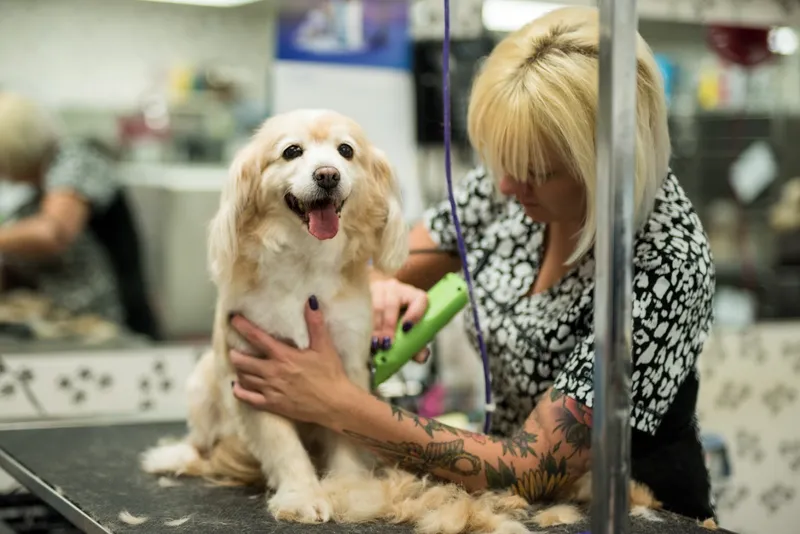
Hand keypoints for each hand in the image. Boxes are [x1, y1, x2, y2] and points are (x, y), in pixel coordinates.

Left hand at [227, 296, 355, 425]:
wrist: (335, 404)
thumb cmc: (330, 374)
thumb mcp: (324, 346)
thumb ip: (315, 324)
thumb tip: (311, 301)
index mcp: (283, 356)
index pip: (257, 338)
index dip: (243, 327)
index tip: (233, 320)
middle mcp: (273, 372)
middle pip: (243, 361)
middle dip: (235, 354)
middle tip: (233, 349)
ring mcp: (271, 390)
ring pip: (244, 378)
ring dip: (239, 370)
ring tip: (238, 365)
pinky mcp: (272, 405)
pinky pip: (248, 399)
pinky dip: (239, 391)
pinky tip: (237, 386)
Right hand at [370, 275, 429, 362]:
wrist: (377, 300)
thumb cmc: (397, 317)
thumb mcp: (409, 328)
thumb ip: (417, 343)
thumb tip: (422, 356)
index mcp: (413, 295)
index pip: (420, 299)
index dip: (414, 315)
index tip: (406, 329)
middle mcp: (395, 288)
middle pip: (392, 305)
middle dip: (388, 326)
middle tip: (386, 344)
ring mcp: (378, 288)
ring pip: (375, 306)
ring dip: (375, 327)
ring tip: (375, 343)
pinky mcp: (363, 292)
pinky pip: (362, 306)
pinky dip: (363, 323)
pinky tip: (363, 335)